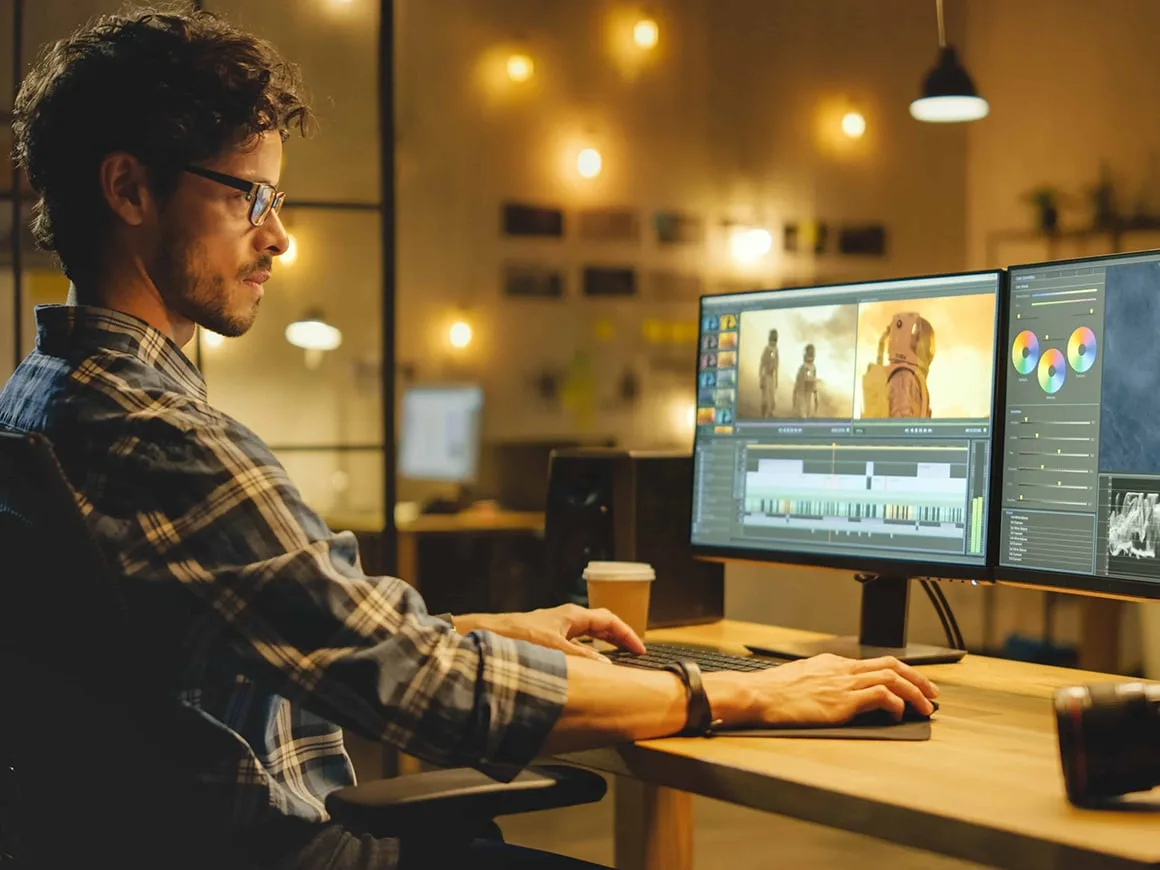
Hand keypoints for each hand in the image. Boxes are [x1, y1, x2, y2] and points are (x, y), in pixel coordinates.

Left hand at [453, 604, 645, 661]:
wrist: (482, 635)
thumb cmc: (515, 636)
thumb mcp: (554, 648)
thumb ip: (581, 657)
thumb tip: (607, 666)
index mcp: (571, 615)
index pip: (609, 620)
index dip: (627, 634)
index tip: (641, 649)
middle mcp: (564, 620)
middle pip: (599, 626)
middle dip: (618, 639)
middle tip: (633, 655)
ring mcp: (553, 631)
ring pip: (585, 637)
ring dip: (601, 648)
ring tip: (614, 663)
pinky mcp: (543, 643)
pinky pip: (572, 647)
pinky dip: (584, 656)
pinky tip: (583, 671)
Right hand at [705, 653, 938, 727]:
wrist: (760, 694)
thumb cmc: (774, 692)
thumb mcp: (802, 678)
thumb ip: (822, 681)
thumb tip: (835, 693)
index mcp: (833, 663)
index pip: (874, 663)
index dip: (899, 672)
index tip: (911, 683)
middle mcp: (842, 669)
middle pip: (890, 665)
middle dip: (917, 678)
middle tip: (932, 692)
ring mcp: (844, 684)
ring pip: (891, 678)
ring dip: (914, 692)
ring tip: (926, 706)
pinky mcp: (843, 701)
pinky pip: (881, 696)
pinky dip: (896, 703)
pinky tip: (899, 714)